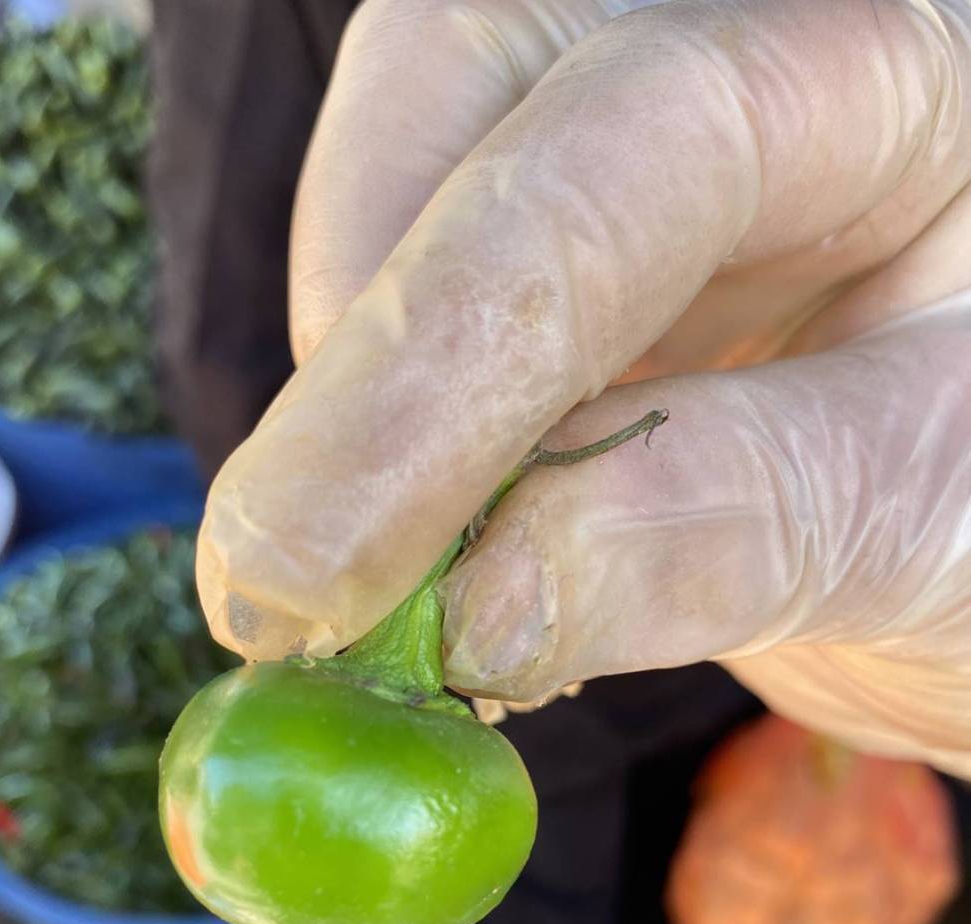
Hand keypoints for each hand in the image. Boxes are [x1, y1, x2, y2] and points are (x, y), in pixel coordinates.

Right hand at [197, 0, 970, 775]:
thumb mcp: (940, 521)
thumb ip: (739, 528)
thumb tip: (476, 613)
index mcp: (894, 70)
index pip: (632, 151)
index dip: (441, 368)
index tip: (319, 585)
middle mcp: (744, 42)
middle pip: (468, 82)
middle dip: (357, 365)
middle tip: (272, 594)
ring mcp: (630, 123)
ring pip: (402, 177)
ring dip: (344, 402)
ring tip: (352, 591)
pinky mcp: (547, 226)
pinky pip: (403, 285)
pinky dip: (372, 438)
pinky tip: (401, 547)